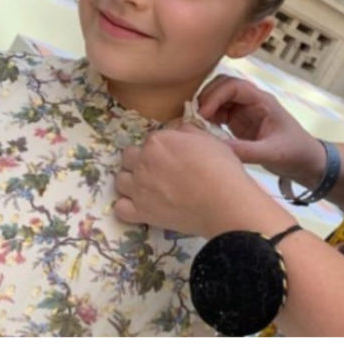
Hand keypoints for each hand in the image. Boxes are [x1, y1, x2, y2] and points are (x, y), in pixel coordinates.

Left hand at [113, 123, 294, 238]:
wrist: (224, 202)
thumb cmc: (221, 168)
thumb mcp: (209, 139)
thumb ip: (188, 132)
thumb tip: (179, 130)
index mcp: (158, 141)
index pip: (150, 140)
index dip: (161, 148)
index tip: (172, 156)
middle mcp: (143, 162)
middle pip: (129, 157)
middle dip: (140, 161)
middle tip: (158, 170)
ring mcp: (139, 188)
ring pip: (120, 180)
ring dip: (131, 182)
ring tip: (148, 188)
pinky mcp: (141, 212)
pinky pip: (120, 208)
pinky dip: (127, 207)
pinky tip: (141, 206)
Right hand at [197, 74, 325, 184]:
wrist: (305, 161)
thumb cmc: (295, 152)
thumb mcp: (272, 153)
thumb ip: (247, 151)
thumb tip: (217, 149)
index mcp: (263, 101)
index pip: (234, 86)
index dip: (215, 95)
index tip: (203, 113)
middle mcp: (252, 101)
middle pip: (223, 86)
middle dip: (207, 97)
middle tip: (196, 118)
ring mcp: (245, 111)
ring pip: (219, 98)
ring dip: (206, 108)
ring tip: (198, 126)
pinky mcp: (239, 122)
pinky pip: (219, 113)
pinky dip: (209, 119)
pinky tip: (205, 132)